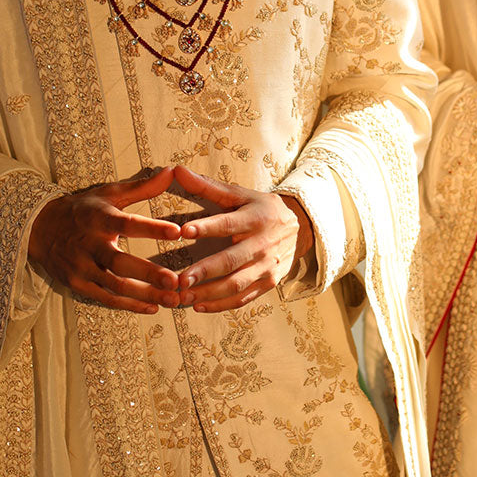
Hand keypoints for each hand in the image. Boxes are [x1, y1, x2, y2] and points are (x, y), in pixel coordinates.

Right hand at [28, 166, 182, 312]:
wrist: (39, 228)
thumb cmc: (82, 209)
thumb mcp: (109, 194)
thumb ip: (142, 187)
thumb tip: (172, 172)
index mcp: (100, 220)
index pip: (128, 224)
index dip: (152, 228)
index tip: (177, 232)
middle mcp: (90, 245)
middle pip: (121, 263)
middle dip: (149, 273)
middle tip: (175, 280)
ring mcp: (82, 268)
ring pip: (116, 286)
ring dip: (145, 294)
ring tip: (173, 298)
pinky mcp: (78, 285)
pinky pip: (106, 299)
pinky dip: (130, 305)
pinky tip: (153, 307)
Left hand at [171, 165, 314, 312]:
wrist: (299, 228)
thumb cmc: (261, 208)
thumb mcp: (240, 194)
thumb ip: (207, 186)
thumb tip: (177, 170)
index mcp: (255, 217)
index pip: (228, 223)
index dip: (206, 227)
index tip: (183, 231)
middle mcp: (263, 243)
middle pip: (232, 260)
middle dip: (206, 270)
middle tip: (180, 280)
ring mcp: (267, 266)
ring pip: (236, 284)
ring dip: (209, 293)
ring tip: (183, 297)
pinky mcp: (268, 283)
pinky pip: (243, 298)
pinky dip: (221, 305)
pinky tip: (199, 306)